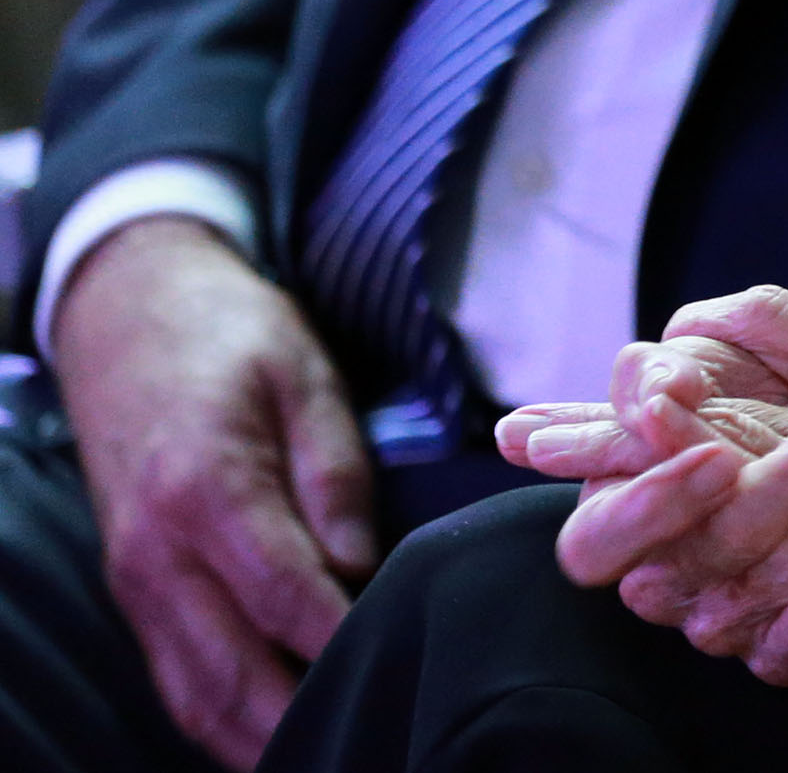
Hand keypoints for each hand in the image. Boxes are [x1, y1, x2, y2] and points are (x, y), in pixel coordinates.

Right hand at [49, 218, 376, 769]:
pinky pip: (175, 674)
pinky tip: (280, 728)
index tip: (407, 666)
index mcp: (207, 490)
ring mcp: (135, 577)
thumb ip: (335, 475)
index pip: (284, 598)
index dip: (344, 642)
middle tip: (382, 734)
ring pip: (194, 693)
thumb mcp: (307, 377)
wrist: (126, 313)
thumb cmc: (232, 336)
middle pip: (231, 671)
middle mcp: (157, 551)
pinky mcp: (132, 587)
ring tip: (342, 749)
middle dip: (303, 715)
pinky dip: (222, 716)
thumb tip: (362, 567)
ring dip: (258, 736)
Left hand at [501, 284, 787, 726]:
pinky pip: (750, 556)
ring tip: (550, 475)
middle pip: (713, 390)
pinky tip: (627, 561)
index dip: (691, 334)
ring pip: (716, 465)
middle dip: (611, 411)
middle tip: (528, 429)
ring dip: (622, 474)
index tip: (635, 366)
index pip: (769, 319)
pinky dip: (683, 555)